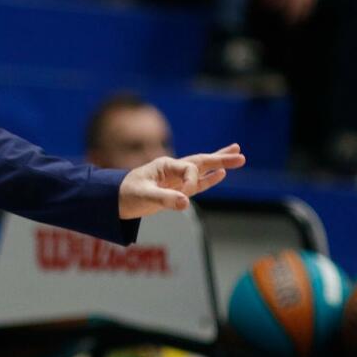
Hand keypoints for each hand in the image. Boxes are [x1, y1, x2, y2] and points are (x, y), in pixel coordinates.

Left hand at [118, 144, 245, 218]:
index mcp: (165, 165)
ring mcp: (175, 179)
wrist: (115, 200)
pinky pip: (197, 183)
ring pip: (202, 169)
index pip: (190, 169)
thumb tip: (186, 202)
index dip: (193, 182)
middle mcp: (172, 169)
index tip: (184, 197)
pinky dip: (209, 179)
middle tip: (240, 153)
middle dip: (220, 158)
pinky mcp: (176, 190)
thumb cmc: (126, 194)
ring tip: (238, 156)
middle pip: (201, 160)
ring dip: (219, 163)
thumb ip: (164, 199)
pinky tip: (221, 174)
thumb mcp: (144, 196)